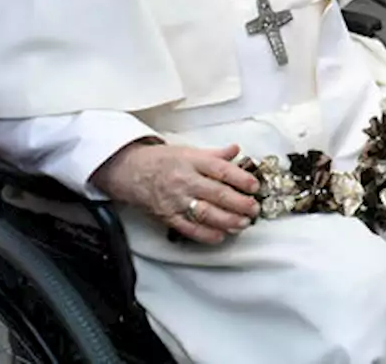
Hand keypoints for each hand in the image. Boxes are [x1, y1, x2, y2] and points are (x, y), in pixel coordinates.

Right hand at [91, 142, 260, 244]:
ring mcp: (176, 200)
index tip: (254, 186)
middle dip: (239, 203)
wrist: (130, 171)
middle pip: (216, 193)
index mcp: (192, 161)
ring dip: (227, 220)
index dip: (240, 179)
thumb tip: (236, 150)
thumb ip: (215, 154)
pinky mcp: (168, 216)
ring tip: (243, 223)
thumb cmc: (162, 161)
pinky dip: (206, 234)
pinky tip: (220, 235)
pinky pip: (189, 228)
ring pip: (205, 213)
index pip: (221, 170)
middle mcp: (185, 181)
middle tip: (254, 208)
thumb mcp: (189, 151)